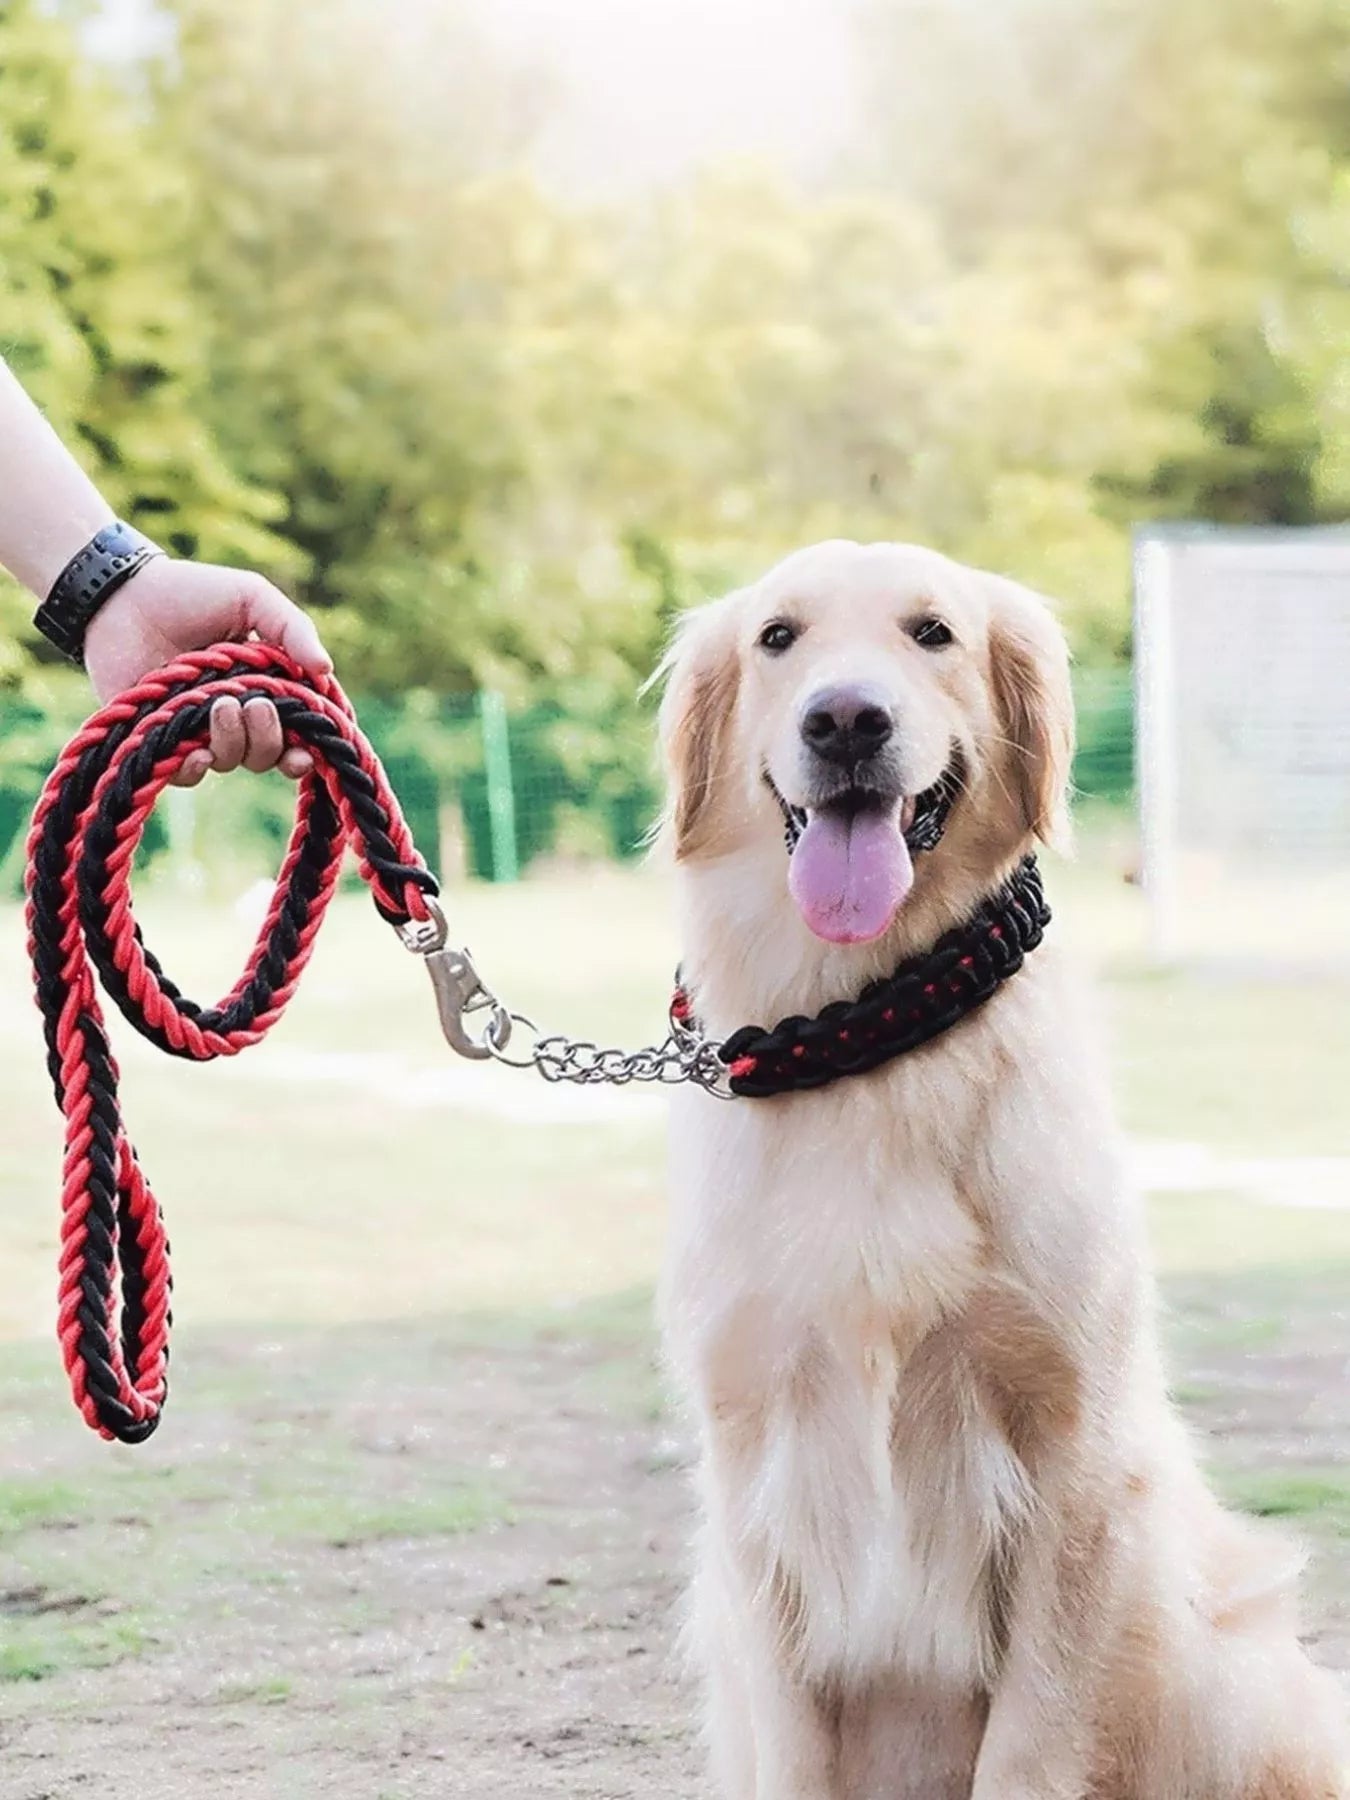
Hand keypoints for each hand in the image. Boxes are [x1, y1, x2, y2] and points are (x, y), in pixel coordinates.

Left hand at [83, 557, 331, 786]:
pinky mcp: (159, 740)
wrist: (122, 597)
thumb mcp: (252, 598)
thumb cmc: (190, 593)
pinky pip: (186, 774)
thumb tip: (325, 671)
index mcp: (263, 687)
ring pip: (231, 761)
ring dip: (233, 740)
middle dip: (268, 737)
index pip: (295, 731)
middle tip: (253, 704)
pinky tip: (194, 752)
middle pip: (267, 754)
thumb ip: (293, 629)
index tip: (306, 749)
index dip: (305, 747)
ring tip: (218, 705)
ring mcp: (197, 730)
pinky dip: (195, 768)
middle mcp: (235, 715)